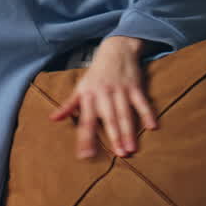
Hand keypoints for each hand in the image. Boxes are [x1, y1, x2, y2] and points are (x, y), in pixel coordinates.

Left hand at [48, 36, 157, 158]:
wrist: (115, 50)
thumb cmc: (95, 75)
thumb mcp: (80, 88)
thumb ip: (68, 105)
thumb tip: (53, 119)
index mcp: (88, 96)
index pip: (86, 121)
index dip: (85, 139)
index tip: (85, 155)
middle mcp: (104, 94)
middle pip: (109, 118)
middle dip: (114, 136)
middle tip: (119, 154)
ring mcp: (121, 90)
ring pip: (125, 113)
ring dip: (129, 131)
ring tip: (131, 149)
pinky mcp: (135, 86)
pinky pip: (142, 102)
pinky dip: (147, 113)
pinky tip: (152, 127)